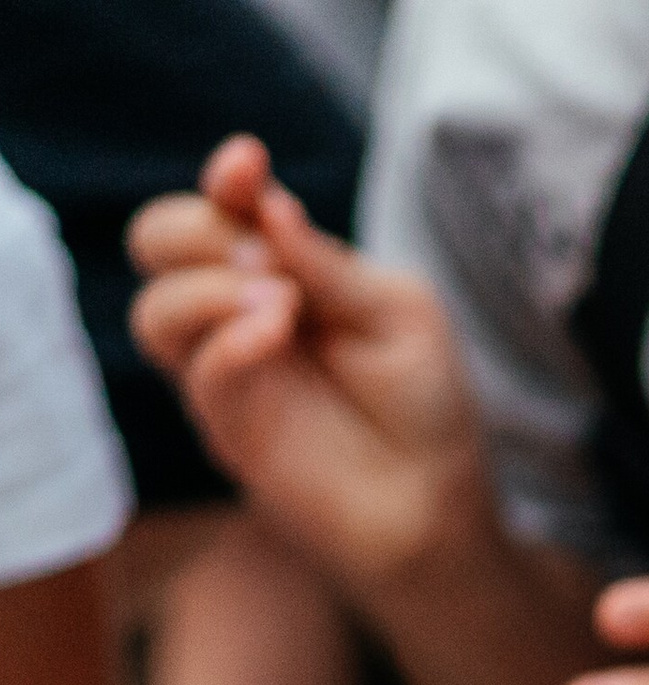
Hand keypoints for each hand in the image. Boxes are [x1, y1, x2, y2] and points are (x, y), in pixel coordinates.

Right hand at [129, 136, 491, 586]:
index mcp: (283, 270)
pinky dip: (230, 338)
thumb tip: (269, 206)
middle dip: (199, 229)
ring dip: (204, 286)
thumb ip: (331, 265)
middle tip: (266, 257)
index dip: (226, 180)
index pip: (223, 208)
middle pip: (160, 242)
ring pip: (155, 309)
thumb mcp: (399, 313)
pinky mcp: (230, 428)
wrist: (439, 501)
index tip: (248, 165)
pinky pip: (198, 370)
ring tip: (279, 301)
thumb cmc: (426, 403)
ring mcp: (227, 370)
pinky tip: (276, 329)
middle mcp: (239, 312)